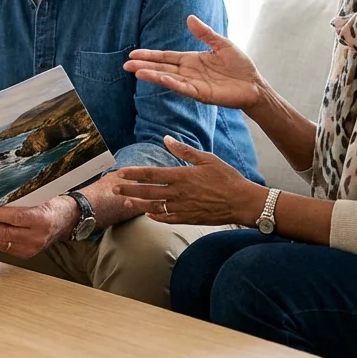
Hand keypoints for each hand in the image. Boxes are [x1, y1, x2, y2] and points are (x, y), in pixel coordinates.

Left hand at [0, 196, 77, 258]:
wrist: (69, 220)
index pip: (16, 218)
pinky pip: (5, 247)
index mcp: (42, 219)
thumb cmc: (53, 205)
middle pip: (5, 233)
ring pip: (2, 242)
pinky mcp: (27, 253)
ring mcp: (33, 247)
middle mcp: (38, 236)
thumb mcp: (40, 196)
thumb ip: (19, 200)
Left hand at [114, 136, 266, 225]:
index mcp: (181, 176)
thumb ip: (184, 151)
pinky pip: (168, 218)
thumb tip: (166, 139)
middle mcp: (178, 193)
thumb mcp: (207, 159)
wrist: (242, 202)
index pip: (151, 174)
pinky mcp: (189, 218)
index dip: (134, 174)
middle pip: (147, 192)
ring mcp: (182, 207)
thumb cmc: (227, 178)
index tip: (120, 173)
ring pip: (154, 207)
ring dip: (138, 204)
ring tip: (125, 203)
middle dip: (129, 190)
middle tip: (114, 190)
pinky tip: (148, 215)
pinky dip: (156, 216)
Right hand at [123, 15, 264, 109]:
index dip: (150, 55)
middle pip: (162, 68)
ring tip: (136, 72)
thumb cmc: (239, 65)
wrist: (254, 84)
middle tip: (126, 64)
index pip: (166, 57)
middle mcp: (188, 72)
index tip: (133, 53)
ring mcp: (193, 84)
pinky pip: (184, 88)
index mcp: (191, 60)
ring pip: (168, 78)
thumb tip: (189, 18)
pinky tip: (161, 79)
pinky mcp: (201, 94)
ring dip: (152, 75)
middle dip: (144, 66)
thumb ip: (205, 33)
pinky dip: (172, 84)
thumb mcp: (222, 44)